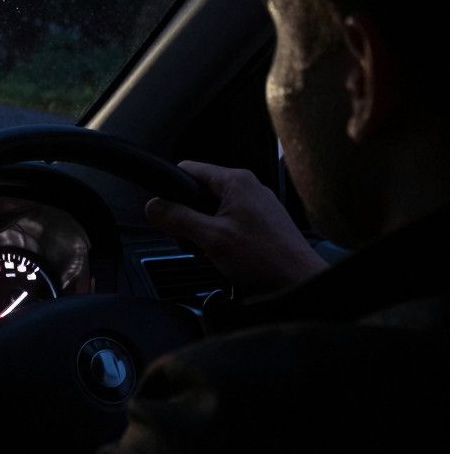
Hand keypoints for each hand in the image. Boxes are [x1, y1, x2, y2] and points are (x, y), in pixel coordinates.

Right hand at [145, 161, 327, 294]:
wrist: (300, 283)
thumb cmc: (265, 259)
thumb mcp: (210, 238)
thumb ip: (178, 218)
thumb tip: (153, 206)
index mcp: (235, 181)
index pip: (187, 170)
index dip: (171, 191)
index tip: (167, 215)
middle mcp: (247, 187)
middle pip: (198, 192)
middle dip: (187, 217)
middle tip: (190, 241)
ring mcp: (256, 204)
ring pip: (212, 209)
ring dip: (202, 230)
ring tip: (209, 251)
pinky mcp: (261, 222)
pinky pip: (228, 221)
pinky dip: (219, 236)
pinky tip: (224, 255)